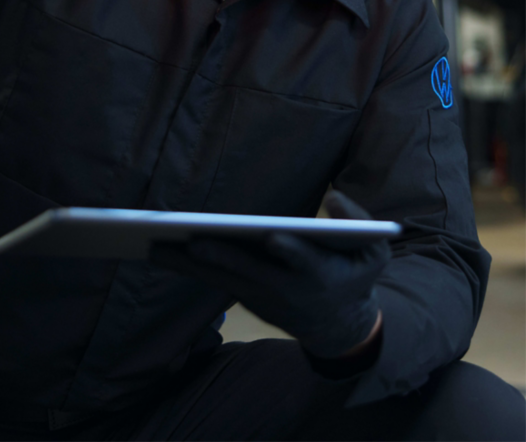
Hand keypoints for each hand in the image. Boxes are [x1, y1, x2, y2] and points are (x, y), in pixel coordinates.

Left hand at [150, 191, 390, 358]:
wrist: (339, 329)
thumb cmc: (355, 278)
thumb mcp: (373, 253)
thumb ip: (360, 223)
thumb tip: (336, 199)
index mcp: (320, 276)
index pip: (303, 263)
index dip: (289, 252)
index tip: (274, 237)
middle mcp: (286, 291)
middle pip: (248, 272)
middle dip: (220, 256)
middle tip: (190, 238)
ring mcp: (262, 298)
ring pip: (220, 280)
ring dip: (188, 265)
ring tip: (155, 244)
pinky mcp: (245, 299)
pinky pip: (212, 282)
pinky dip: (187, 269)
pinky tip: (160, 251)